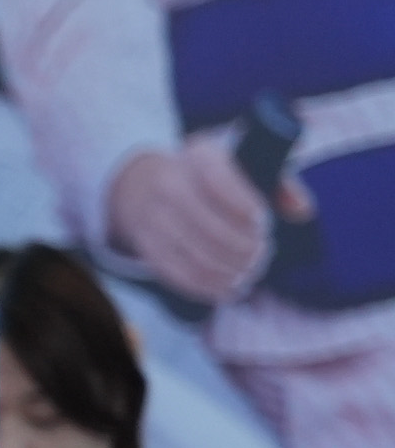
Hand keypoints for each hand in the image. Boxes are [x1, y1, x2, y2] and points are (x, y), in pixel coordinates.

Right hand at [107, 141, 297, 305]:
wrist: (144, 184)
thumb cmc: (211, 178)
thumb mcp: (243, 166)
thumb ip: (280, 184)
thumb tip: (303, 211)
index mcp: (198, 158)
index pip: (218, 181)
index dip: (244, 205)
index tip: (264, 225)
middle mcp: (169, 185)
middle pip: (207, 226)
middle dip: (242, 247)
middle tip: (261, 254)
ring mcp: (154, 218)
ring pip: (194, 254)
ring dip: (228, 270)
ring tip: (248, 274)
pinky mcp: (148, 246)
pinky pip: (178, 273)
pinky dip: (207, 287)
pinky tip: (228, 289)